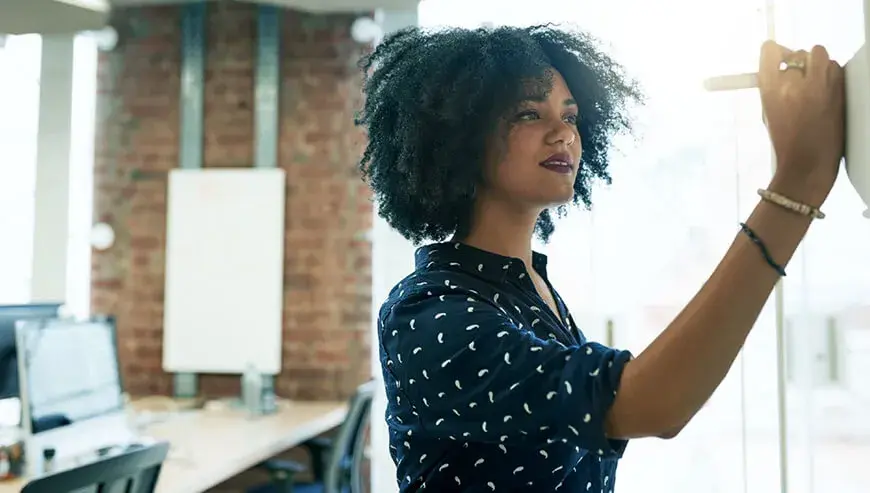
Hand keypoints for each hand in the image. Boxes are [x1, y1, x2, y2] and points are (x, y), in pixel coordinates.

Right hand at [758, 41, 844, 206]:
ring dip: (817, 66)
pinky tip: (827, 92)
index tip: (779, 60)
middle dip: (799, 63)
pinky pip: (835, 68)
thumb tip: (786, 67)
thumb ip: (773, 86)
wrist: (808, 163)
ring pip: (820, 56)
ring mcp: (818, 84)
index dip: (775, 52)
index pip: (770, 50)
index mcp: (770, 88)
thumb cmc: (785, 140)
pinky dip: (831, 75)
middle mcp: (793, 82)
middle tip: (799, 78)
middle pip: (798, 52)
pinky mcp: (838, 88)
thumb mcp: (769, 111)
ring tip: (815, 86)